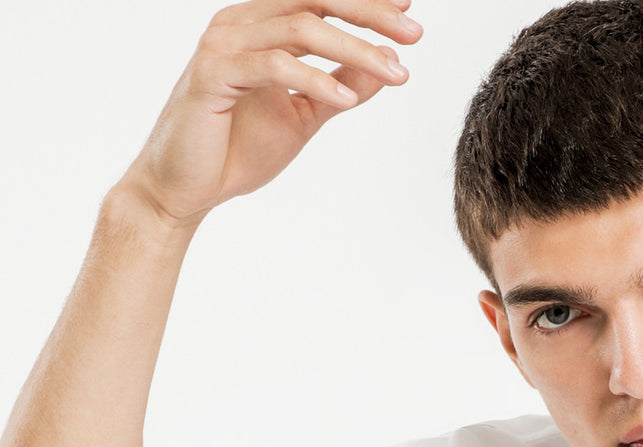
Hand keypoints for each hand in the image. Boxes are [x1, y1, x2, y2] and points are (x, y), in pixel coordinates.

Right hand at [115, 1, 421, 227]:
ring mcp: (224, 42)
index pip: (319, 0)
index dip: (365, 3)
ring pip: (301, 28)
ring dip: (355, 50)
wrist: (184, 188)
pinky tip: (347, 102)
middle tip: (415, 36)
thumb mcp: (303, 116)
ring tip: (396, 75)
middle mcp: (241, 21)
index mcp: (260, 24)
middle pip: (315, 0)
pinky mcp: (213, 72)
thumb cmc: (236, 150)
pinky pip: (273, 65)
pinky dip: (315, 80)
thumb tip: (385, 70)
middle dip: (369, 15)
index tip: (409, 14)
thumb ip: (338, 89)